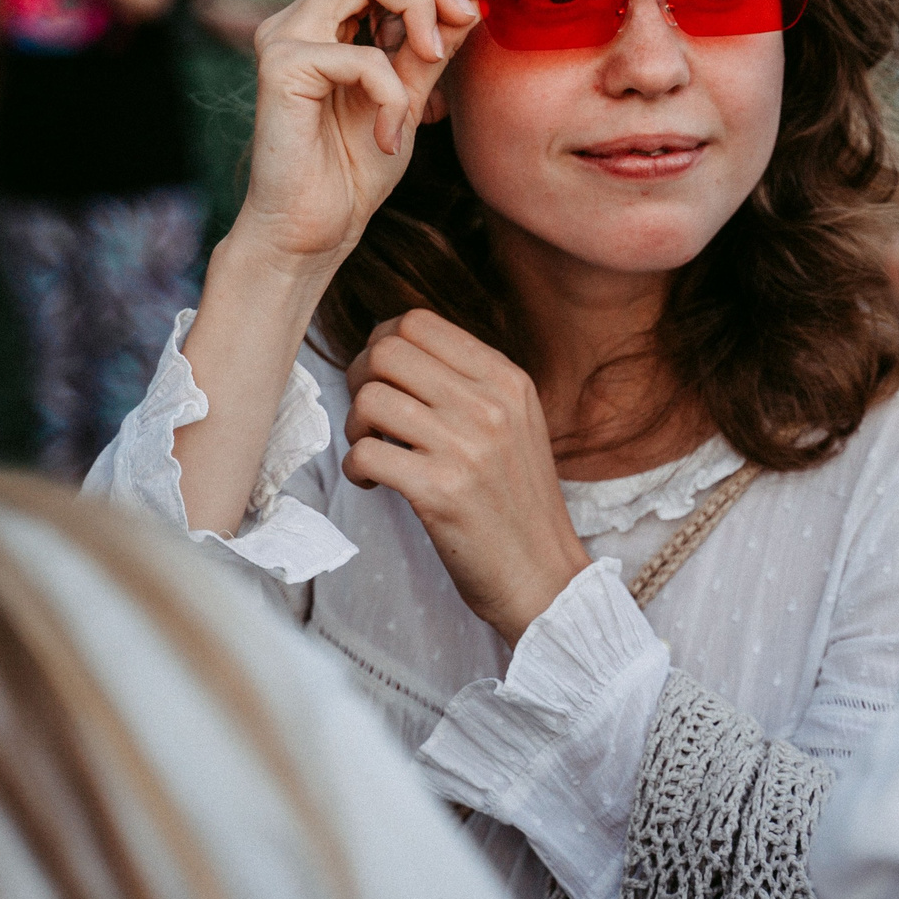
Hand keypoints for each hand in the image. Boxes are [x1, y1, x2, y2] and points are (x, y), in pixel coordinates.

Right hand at [225, 0, 482, 279]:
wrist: (312, 231)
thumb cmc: (352, 170)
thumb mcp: (408, 99)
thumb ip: (430, 49)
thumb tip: (472, 1)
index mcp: (323, 22)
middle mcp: (296, 20)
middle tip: (466, 16)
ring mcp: (283, 39)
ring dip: (417, 9)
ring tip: (434, 60)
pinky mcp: (281, 68)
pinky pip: (361, 55)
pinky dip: (391, 92)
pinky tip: (390, 136)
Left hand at [344, 311, 591, 645]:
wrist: (543, 576)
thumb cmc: (517, 503)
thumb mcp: (515, 424)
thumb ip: (469, 383)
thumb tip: (392, 350)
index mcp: (507, 380)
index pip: (419, 322)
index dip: (382, 343)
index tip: (382, 378)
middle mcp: (490, 405)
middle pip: (387, 351)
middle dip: (360, 378)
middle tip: (369, 415)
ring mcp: (466, 448)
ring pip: (370, 399)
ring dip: (355, 427)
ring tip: (372, 451)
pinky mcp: (440, 492)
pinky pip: (365, 454)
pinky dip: (355, 469)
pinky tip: (375, 484)